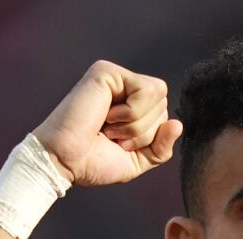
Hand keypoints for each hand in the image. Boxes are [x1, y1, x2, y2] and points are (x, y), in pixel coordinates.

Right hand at [32, 60, 182, 186]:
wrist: (64, 163)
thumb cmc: (93, 162)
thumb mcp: (138, 159)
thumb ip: (161, 146)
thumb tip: (178, 124)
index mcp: (131, 106)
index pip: (165, 116)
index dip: (150, 138)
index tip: (119, 145)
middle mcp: (124, 88)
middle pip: (164, 104)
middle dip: (144, 131)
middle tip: (112, 136)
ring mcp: (115, 77)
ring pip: (158, 95)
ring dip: (136, 123)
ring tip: (108, 127)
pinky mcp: (106, 72)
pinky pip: (146, 90)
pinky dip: (131, 113)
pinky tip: (106, 116)